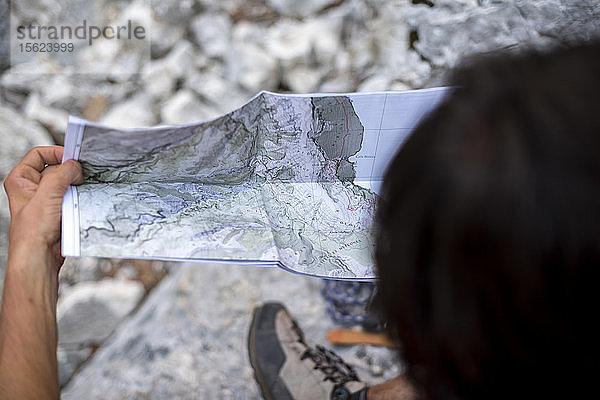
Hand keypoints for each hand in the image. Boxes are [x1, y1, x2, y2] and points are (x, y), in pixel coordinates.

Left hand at [3, 146, 82, 271]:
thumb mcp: (47, 194)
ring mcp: (47, 200)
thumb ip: (62, 174)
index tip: (73, 158)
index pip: (39, 154)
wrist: (40, 257)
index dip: (56, 153)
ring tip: (75, 197)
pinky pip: (73, 198)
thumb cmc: (32, 232)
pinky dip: (79, 199)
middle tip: (79, 178)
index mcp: (21, 179)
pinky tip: (79, 205)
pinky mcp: (59, 210)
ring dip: (76, 189)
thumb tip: (75, 166)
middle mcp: (33, 188)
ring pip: (67, 184)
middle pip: (57, 169)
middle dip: (70, 173)